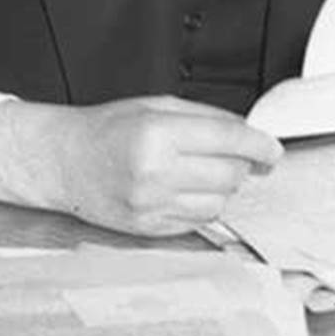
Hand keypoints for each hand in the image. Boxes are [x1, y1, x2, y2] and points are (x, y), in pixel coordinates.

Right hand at [0, 95, 281, 236]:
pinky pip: (198, 222)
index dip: (260, 145)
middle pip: (230, 175)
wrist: (61, 161)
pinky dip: (201, 205)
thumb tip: (249, 133)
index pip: (229, 140)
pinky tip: (182, 189)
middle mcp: (154, 173)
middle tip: (229, 154)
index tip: (273, 149)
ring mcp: (151, 205)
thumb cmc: (106, 129)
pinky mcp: (148, 229)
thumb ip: (205, 118)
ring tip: (198, 171)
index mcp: (157, 134)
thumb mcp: (156, 106)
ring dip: (222, 187)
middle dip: (240, 164)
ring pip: (219, 203)